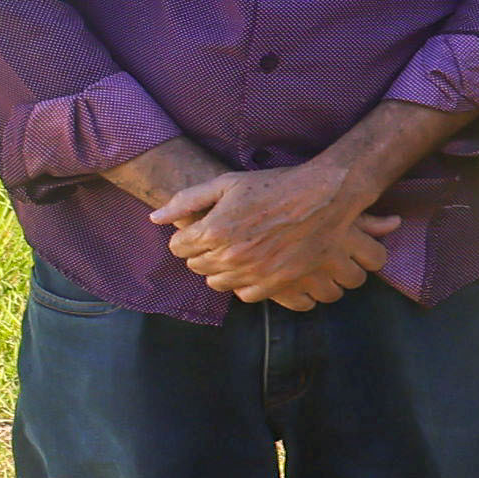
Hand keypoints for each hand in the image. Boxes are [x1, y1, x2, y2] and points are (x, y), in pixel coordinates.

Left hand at [151, 159, 395, 310]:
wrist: (324, 196)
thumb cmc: (274, 185)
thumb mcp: (227, 183)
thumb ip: (187, 200)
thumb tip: (155, 218)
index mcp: (213, 230)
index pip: (178, 246)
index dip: (187, 236)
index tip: (202, 227)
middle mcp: (230, 255)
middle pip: (196, 266)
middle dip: (202, 251)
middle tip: (222, 237)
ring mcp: (254, 272)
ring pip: (217, 282)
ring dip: (221, 268)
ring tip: (237, 251)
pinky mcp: (276, 282)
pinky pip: (244, 295)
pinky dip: (244, 283)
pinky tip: (254, 265)